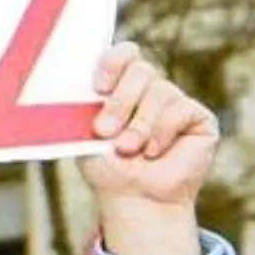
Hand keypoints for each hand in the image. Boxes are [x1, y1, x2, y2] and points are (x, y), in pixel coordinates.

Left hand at [78, 42, 217, 254]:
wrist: (134, 199)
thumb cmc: (107, 168)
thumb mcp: (85, 136)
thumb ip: (81, 108)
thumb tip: (57, 84)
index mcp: (121, 87)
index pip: (124, 54)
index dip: (113, 62)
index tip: (99, 87)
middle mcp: (150, 89)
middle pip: (141, 70)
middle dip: (120, 102)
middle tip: (104, 131)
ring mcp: (175, 101)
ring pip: (160, 91)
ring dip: (139, 125)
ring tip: (127, 150)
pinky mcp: (198, 118)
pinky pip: (180, 110)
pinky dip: (161, 134)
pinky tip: (153, 153)